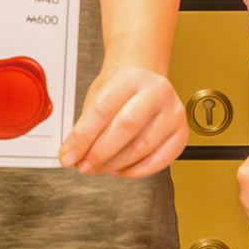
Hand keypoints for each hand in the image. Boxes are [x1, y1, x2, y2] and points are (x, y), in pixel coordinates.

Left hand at [58, 64, 185, 177]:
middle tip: (83, 165)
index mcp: (130, 78)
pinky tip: (120, 169)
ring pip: (141, 148)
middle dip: (98, 154)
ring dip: (115, 165)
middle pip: (124, 128)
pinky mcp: (181, 133)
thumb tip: (73, 154)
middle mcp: (156, 92)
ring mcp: (172, 112)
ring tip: (99, 167)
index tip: (67, 155)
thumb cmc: (120, 88)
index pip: (102, 110)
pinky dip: (135, 171)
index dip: (82, 137)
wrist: (144, 79)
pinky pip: (159, 161)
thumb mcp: (97, 95)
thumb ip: (85, 125)